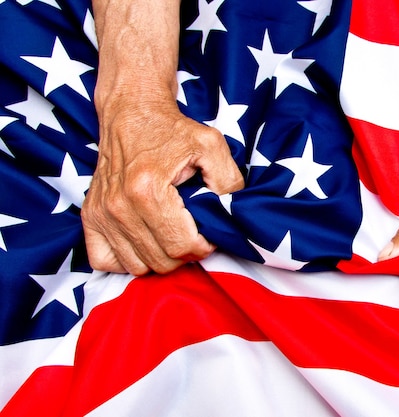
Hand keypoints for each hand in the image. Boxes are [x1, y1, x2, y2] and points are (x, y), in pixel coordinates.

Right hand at [82, 91, 243, 274]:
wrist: (131, 111)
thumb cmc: (171, 128)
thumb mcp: (211, 145)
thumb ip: (228, 181)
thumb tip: (230, 215)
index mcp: (148, 190)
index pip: (181, 246)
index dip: (204, 247)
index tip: (208, 233)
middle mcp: (119, 206)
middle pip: (161, 261)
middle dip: (185, 253)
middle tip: (193, 233)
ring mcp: (101, 213)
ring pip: (136, 266)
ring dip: (159, 257)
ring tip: (171, 234)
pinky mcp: (90, 216)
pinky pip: (105, 261)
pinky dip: (126, 259)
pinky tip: (144, 240)